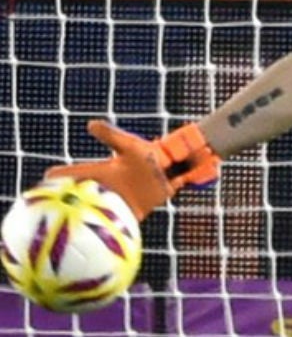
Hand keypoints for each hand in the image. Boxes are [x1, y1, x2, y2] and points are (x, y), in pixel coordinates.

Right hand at [44, 120, 220, 221]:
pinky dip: (105, 234)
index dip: (58, 178)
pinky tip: (95, 246)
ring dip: (82, 224)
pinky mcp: (131, 213)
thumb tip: (90, 123)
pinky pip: (115, 225)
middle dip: (62, 206)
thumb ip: (110, 137)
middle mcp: (107, 189)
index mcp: (103, 172)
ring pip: (95, 214)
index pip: (74, 175)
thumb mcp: (128, 146)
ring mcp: (118, 202)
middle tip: (40, 215)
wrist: (173, 168)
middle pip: (80, 198)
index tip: (39, 183)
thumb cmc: (151, 154)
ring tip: (60, 236)